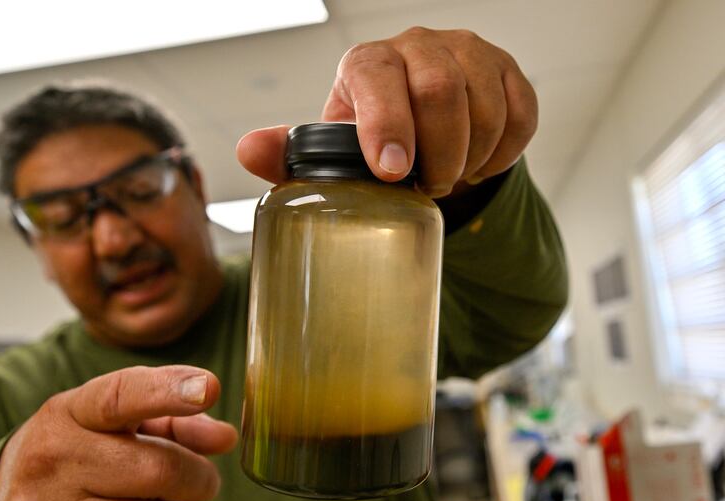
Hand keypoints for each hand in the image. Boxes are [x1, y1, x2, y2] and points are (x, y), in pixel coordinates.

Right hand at [0, 366, 237, 500]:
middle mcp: (51, 462)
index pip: (121, 397)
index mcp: (69, 413)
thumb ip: (174, 422)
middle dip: (199, 479)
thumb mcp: (113, 424)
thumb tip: (226, 438)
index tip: (207, 389)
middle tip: (203, 481)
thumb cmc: (75, 452)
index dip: (168, 391)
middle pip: (158, 471)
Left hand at [237, 27, 536, 196]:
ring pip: (486, 106)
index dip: (387, 124)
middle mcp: (420, 46)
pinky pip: (522, 116)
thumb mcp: (330, 149)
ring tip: (449, 175)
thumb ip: (291, 153)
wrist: (425, 128)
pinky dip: (503, 154)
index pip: (378, 76)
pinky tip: (479, 162)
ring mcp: (470, 54)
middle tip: (427, 187)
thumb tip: (246, 151)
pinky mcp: (509, 72)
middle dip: (438, 154)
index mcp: (368, 62)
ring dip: (470, 158)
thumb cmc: (371, 139)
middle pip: (441, 90)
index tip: (392, 174)